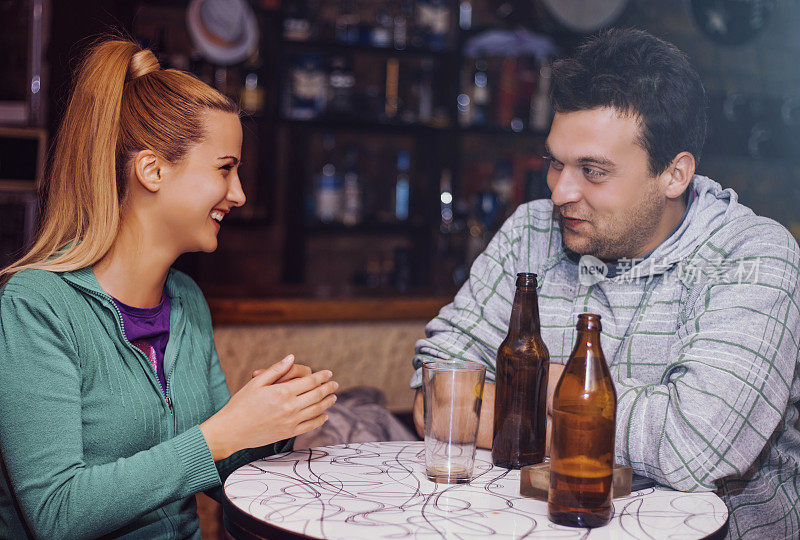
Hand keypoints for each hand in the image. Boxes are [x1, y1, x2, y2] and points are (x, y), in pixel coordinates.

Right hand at [200, 355, 337, 460]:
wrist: (231, 431)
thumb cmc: (240, 404)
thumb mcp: (256, 383)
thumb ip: (276, 370)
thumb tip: (291, 357)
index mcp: (282, 391)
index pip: (309, 381)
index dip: (321, 376)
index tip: (329, 373)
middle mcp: (290, 407)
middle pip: (316, 395)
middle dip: (328, 388)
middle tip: (335, 384)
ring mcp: (291, 421)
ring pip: (316, 410)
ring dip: (327, 402)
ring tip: (333, 397)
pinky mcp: (288, 433)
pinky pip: (310, 426)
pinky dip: (320, 420)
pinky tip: (324, 415)